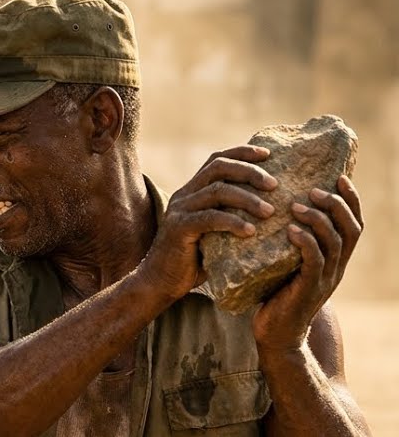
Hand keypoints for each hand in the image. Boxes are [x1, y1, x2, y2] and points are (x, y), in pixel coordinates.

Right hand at [137, 145, 277, 300]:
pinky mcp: (178, 228)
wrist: (161, 282)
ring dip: (248, 199)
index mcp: (192, 191)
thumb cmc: (194, 261)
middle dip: (249, 172)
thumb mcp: (215, 232)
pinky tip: (250, 231)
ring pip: (217, 191)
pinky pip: (210, 218)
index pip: (217, 160)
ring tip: (270, 212)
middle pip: (218, 167)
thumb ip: (231, 216)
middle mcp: (184, 195)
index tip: (268, 155)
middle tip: (274, 186)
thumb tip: (272, 211)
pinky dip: (233, 222)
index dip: (242, 153)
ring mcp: (179, 210)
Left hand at [253, 175, 362, 352]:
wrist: (275, 336)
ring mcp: (325, 280)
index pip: (354, 224)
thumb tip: (275, 210)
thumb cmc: (276, 297)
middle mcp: (337, 268)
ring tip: (298, 204)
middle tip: (314, 188)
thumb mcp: (287, 265)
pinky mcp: (309, 290)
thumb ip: (290, 243)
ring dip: (318, 219)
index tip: (340, 177)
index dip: (351, 200)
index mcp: (336, 260)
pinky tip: (290, 230)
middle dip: (336, 204)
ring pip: (334, 242)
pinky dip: (305, 242)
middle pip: (351, 229)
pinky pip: (314, 261)